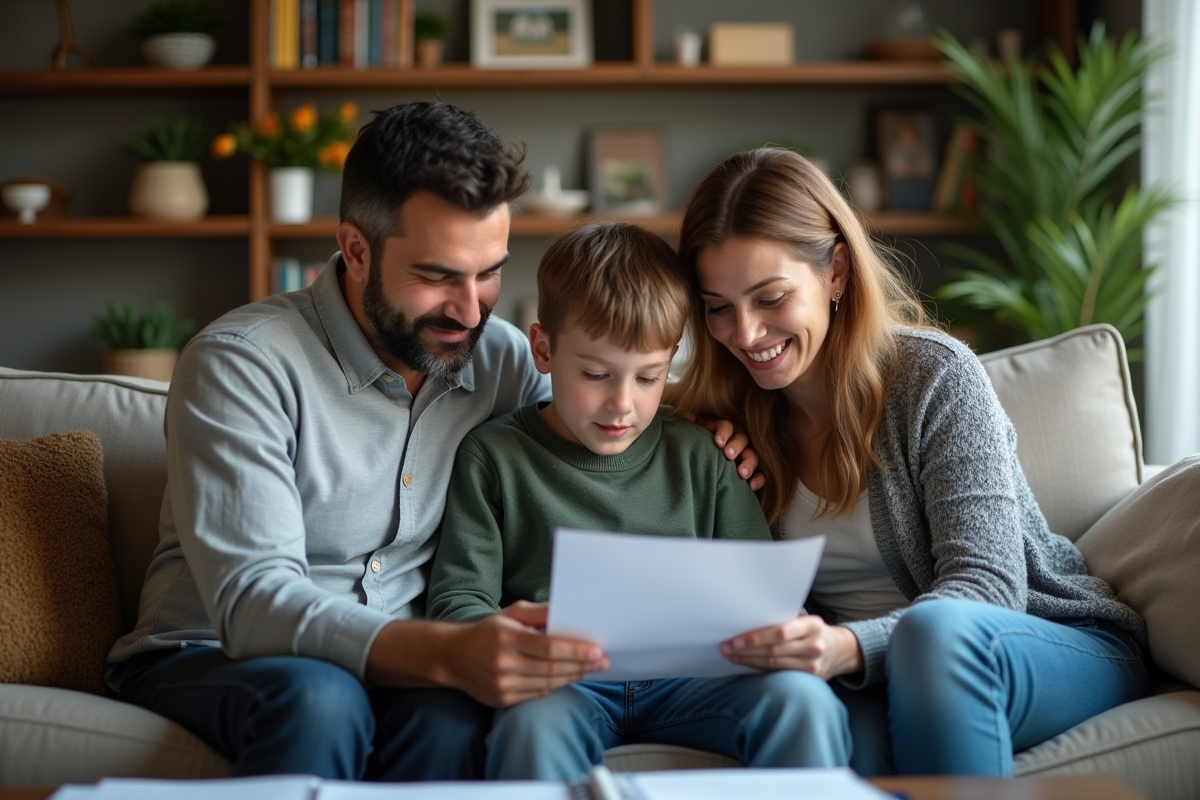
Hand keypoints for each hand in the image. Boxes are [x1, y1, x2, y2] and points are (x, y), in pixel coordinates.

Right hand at [437, 601, 606, 707]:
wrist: (452, 657)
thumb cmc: (486, 632)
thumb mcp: (509, 613)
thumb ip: (538, 613)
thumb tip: (565, 612)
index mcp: (506, 637)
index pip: (548, 647)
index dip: (575, 651)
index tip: (596, 650)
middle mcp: (503, 663)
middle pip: (552, 667)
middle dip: (581, 665)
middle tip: (601, 661)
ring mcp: (502, 684)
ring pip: (547, 683)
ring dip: (572, 677)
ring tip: (590, 669)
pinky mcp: (502, 699)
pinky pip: (536, 694)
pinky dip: (555, 686)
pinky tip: (568, 678)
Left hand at [683, 414, 765, 491]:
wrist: (700, 466)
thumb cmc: (697, 448)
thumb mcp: (693, 436)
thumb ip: (690, 427)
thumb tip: (686, 417)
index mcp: (722, 431)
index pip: (726, 426)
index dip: (723, 432)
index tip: (718, 442)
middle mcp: (736, 441)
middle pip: (741, 439)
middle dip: (736, 446)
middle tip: (728, 455)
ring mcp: (745, 456)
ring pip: (752, 456)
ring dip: (748, 463)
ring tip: (742, 474)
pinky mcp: (751, 472)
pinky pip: (760, 474)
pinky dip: (758, 479)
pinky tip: (751, 486)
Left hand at [720, 615, 862, 679]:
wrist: (840, 650)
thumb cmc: (814, 631)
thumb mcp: (805, 621)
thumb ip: (783, 623)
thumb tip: (747, 623)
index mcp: (812, 625)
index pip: (780, 632)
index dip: (756, 638)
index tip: (735, 640)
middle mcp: (814, 645)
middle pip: (774, 650)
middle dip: (746, 650)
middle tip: (726, 648)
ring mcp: (812, 665)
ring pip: (773, 664)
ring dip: (748, 661)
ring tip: (731, 656)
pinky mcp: (809, 679)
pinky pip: (778, 673)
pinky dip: (759, 669)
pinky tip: (746, 665)